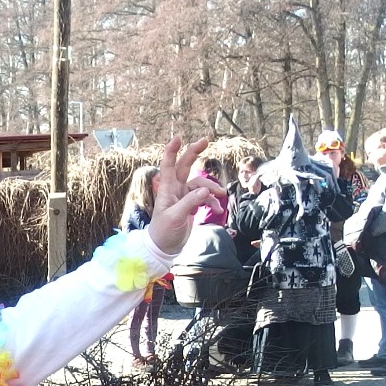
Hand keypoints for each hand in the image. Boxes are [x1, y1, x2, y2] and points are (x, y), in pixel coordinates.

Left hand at [147, 138, 226, 255]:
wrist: (165, 248)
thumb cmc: (164, 232)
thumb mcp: (175, 217)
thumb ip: (190, 203)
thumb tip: (206, 191)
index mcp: (167, 190)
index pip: (168, 166)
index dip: (171, 151)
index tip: (178, 138)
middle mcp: (175, 190)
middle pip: (185, 166)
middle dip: (194, 153)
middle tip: (205, 140)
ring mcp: (184, 197)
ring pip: (201, 184)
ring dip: (211, 188)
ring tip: (221, 196)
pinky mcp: (191, 205)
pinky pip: (205, 198)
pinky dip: (212, 202)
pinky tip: (217, 210)